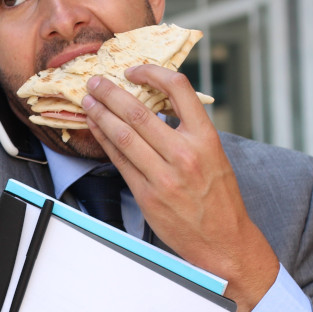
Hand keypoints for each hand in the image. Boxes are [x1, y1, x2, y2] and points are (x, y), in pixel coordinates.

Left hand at [81, 65, 277, 311]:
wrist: (224, 241)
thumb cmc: (218, 197)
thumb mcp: (214, 154)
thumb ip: (187, 130)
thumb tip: (155, 104)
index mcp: (206, 137)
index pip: (178, 89)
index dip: (152, 72)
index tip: (134, 70)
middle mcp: (184, 154)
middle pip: (138, 111)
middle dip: (110, 92)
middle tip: (95, 81)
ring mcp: (163, 176)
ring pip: (122, 135)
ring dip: (100, 114)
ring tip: (88, 101)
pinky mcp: (146, 195)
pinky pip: (119, 160)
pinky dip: (104, 140)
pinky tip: (95, 128)